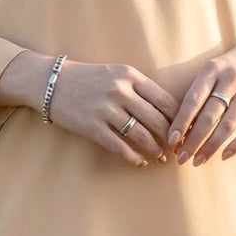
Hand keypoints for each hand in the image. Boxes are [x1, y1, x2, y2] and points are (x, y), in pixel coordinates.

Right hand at [0, 52, 177, 167]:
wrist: (51, 82)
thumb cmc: (88, 78)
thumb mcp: (116, 73)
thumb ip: (139, 88)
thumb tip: (167, 112)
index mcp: (130, 75)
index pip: (165, 100)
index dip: (179, 119)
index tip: (185, 131)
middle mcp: (120, 91)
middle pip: (157, 120)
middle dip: (171, 139)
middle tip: (177, 149)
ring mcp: (105, 109)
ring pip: (141, 136)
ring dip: (154, 150)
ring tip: (161, 158)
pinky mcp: (91, 126)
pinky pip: (119, 146)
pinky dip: (132, 157)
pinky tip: (139, 162)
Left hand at [168, 33, 235, 165]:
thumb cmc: (230, 67)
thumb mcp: (211, 70)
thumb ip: (198, 93)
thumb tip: (180, 127)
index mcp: (212, 69)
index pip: (193, 100)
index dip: (181, 122)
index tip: (172, 141)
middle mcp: (231, 79)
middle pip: (209, 116)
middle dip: (193, 140)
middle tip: (181, 158)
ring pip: (228, 124)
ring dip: (211, 146)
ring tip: (198, 160)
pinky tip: (224, 156)